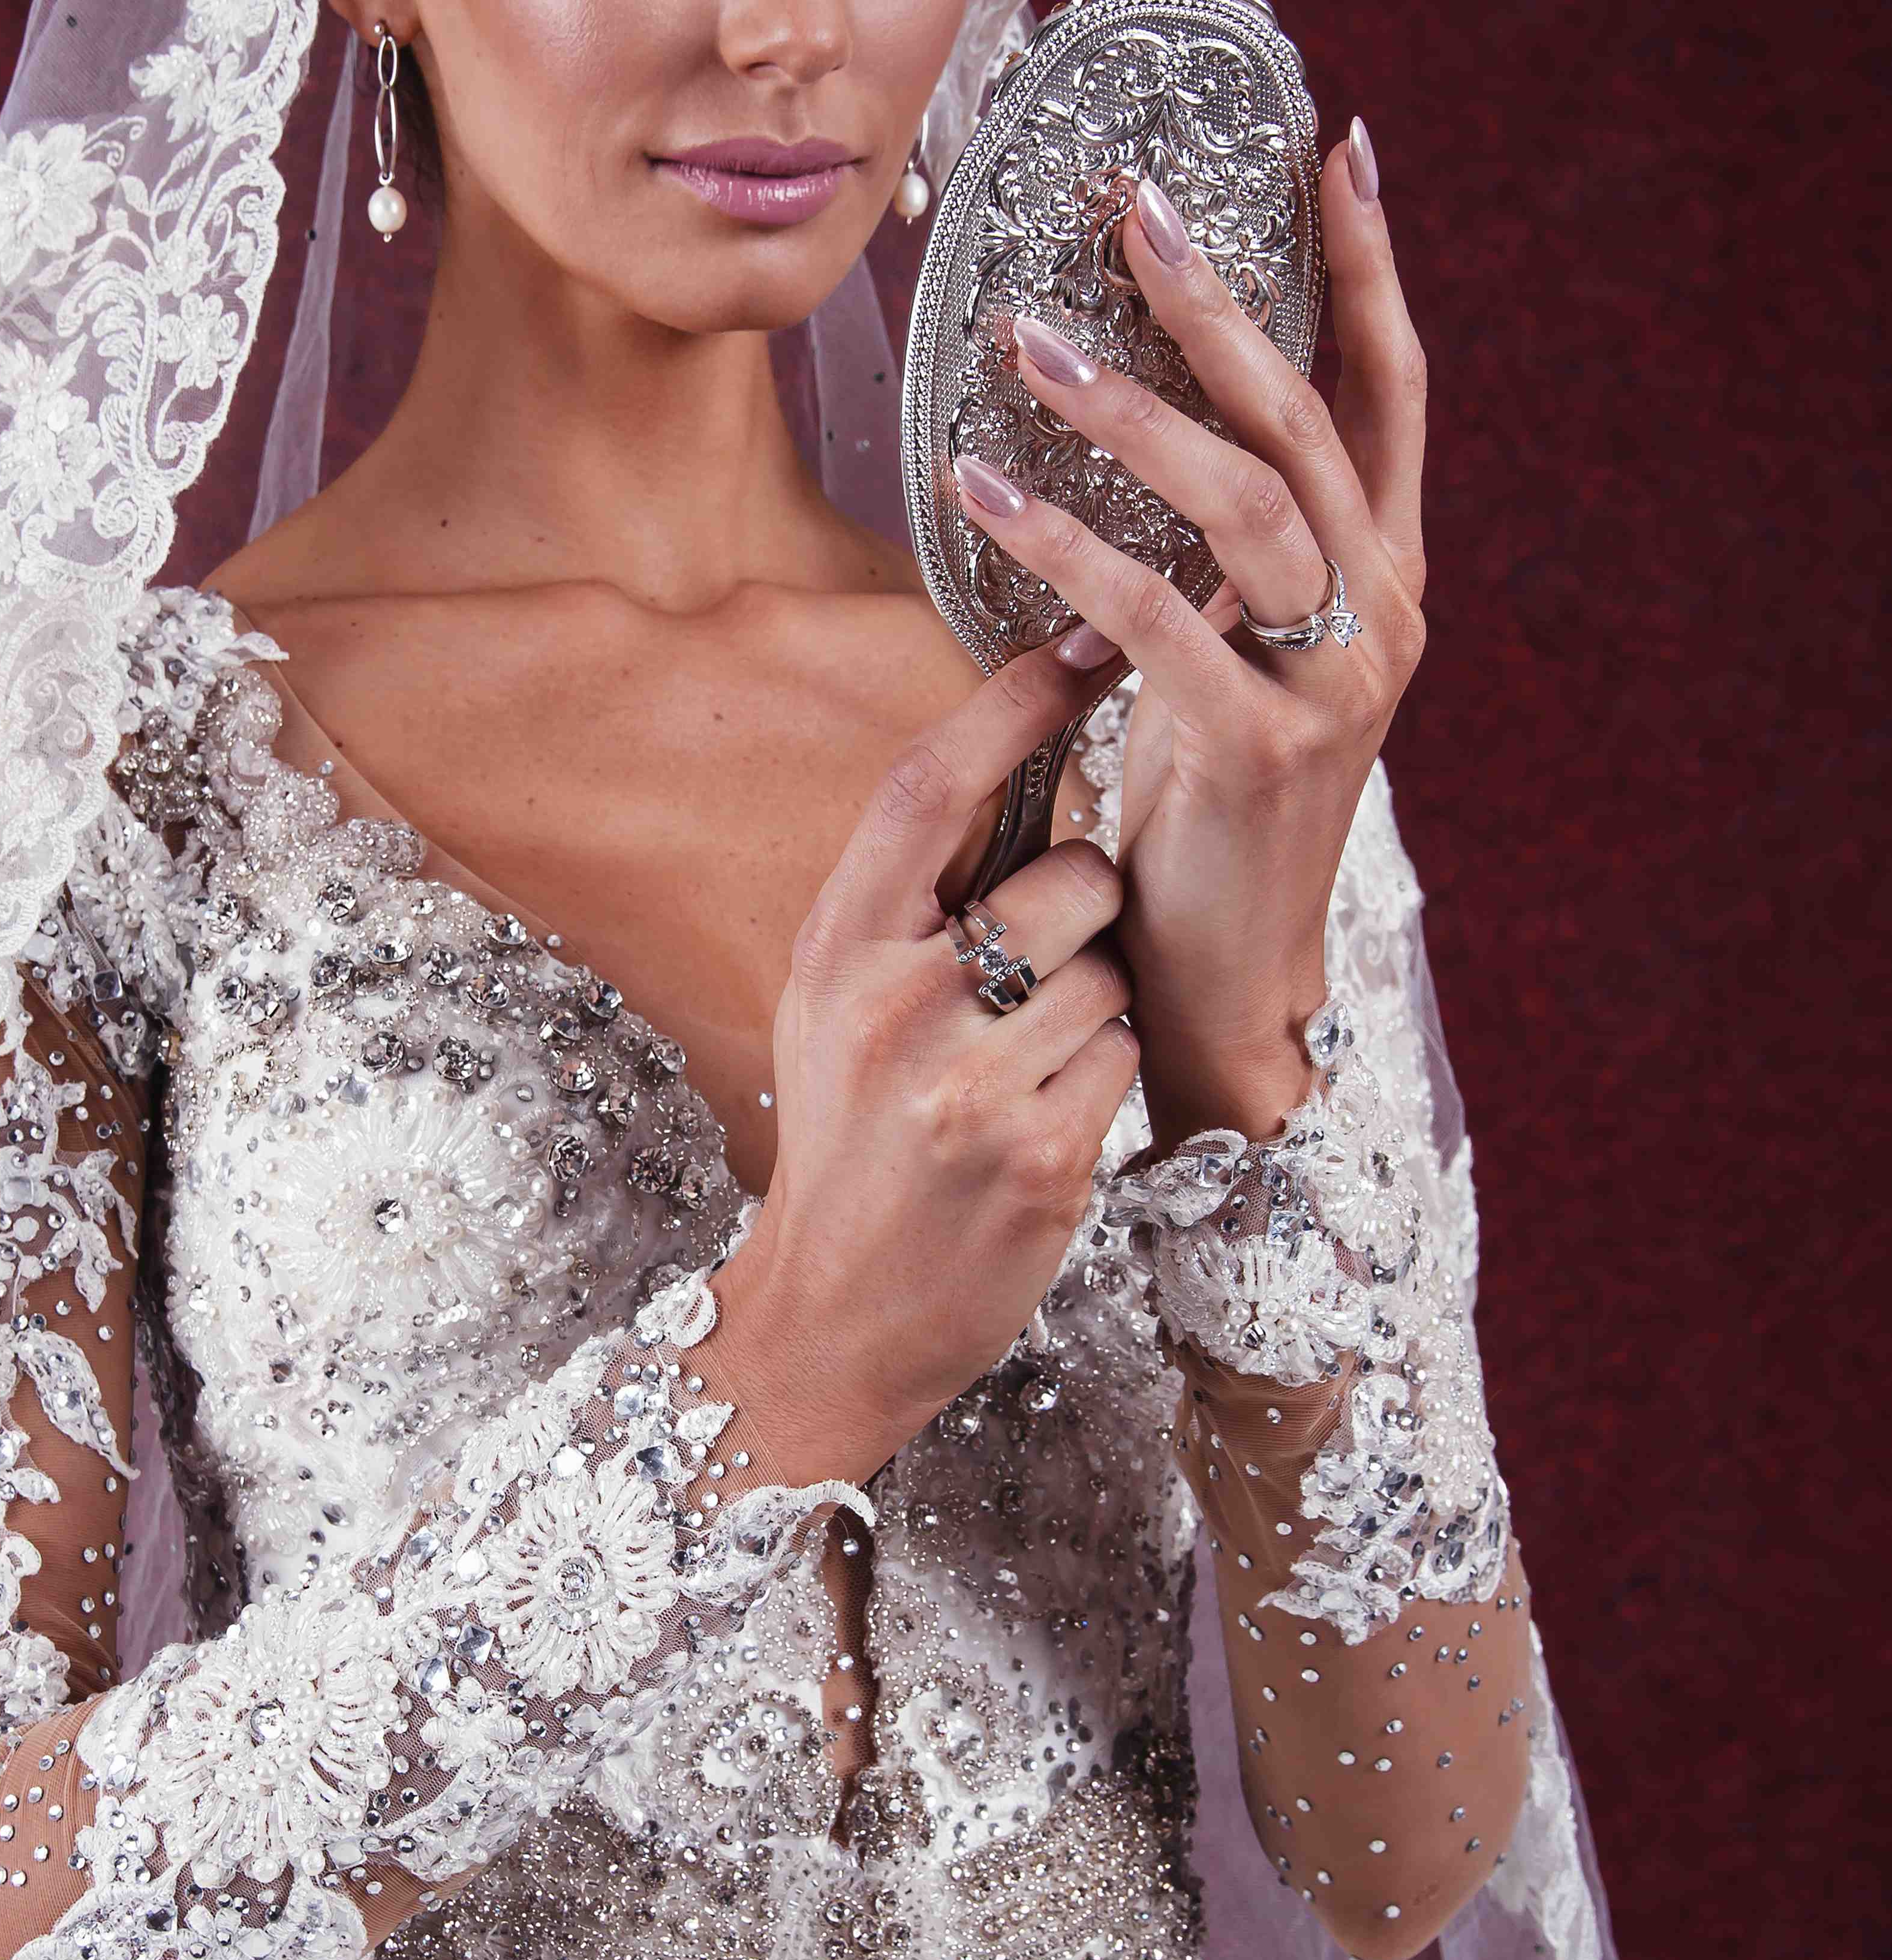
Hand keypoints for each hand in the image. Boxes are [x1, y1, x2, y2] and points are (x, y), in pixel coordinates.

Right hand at [709, 650, 1142, 1490]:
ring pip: (1112, 969)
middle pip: (1070, 876)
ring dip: (1095, 1008)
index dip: (1014, 703)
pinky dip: (1103, 1080)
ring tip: (1024, 1069)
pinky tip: (1043, 1126)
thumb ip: (913, 904)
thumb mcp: (838, 1006)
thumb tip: (1023, 776)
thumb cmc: (852, 1143)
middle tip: (1028, 981)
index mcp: (839, 947)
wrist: (833, 1316)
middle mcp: (897, 1003)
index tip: (1084, 643)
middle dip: (1083, 913)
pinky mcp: (1040, 1153)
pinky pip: (1125, 1054)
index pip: (932, 785)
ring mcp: (968, 1081)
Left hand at [951, 124, 1427, 1146]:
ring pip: (1242, 502)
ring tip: (1030, 340)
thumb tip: (1172, 435)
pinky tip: (983, 490)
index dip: (1367, 267)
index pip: (1387, 388)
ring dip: (1132, 409)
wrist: (1223, 976)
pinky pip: (1152, 615)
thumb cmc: (1208, 808)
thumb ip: (1228, 560)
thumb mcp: (1234, 657)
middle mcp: (1385, 609)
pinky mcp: (1259, 743)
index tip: (1336, 148)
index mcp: (1386, 573)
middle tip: (1139, 206)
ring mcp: (1335, 679)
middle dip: (1226, 301)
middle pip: (1309, 416)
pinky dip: (1064, 546)